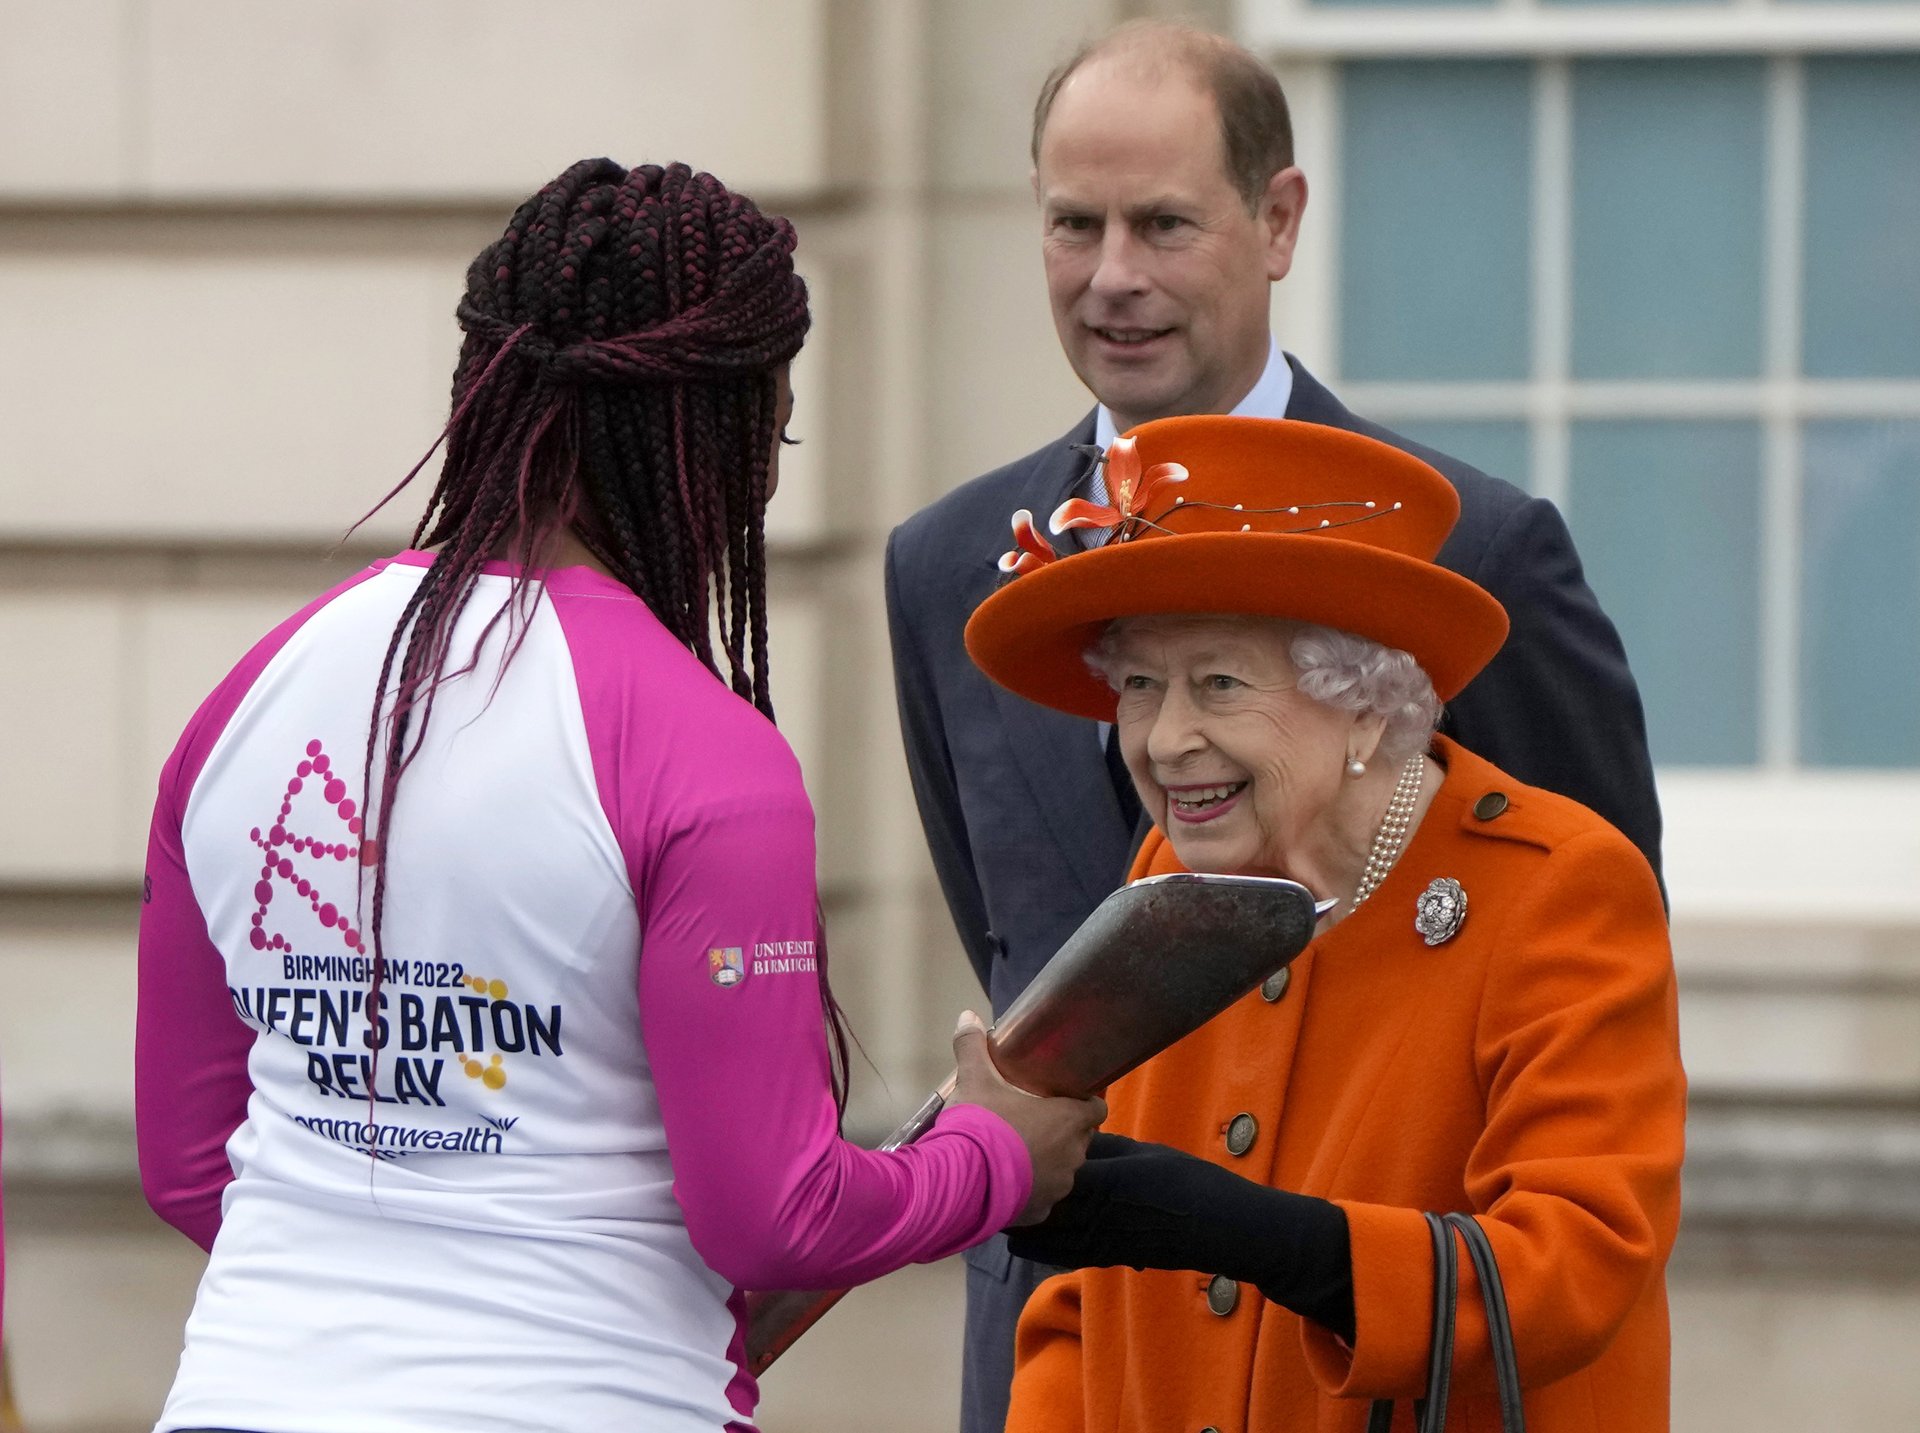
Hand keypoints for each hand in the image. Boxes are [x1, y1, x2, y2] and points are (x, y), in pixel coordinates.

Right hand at [948, 1010, 1106, 1226]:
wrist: (961, 1182)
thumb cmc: (981, 1124)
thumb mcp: (974, 1079)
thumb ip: (973, 1047)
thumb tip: (967, 1016)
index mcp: (1068, 1121)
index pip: (1096, 1109)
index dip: (1086, 1102)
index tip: (1069, 1097)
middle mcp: (1072, 1156)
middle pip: (1078, 1139)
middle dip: (1061, 1131)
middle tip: (1033, 1119)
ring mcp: (1058, 1187)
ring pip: (1060, 1170)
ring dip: (1045, 1160)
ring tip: (1016, 1151)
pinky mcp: (1039, 1212)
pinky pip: (1041, 1197)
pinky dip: (1029, 1189)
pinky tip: (1005, 1180)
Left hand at [1004, 1133, 1353, 1341]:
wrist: (1221, 1228)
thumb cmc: (1189, 1182)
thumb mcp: (1146, 1153)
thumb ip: (1107, 1148)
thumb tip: (1072, 1135)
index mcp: (1107, 1181)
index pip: (1052, 1175)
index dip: (1023, 1168)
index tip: (998, 1156)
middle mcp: (1100, 1215)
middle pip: (1044, 1211)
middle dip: (1016, 1200)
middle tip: (987, 1187)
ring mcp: (1105, 1242)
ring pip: (1051, 1240)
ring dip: (1025, 1229)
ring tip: (999, 1215)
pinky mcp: (1113, 1258)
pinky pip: (1070, 1255)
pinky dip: (1046, 1248)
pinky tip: (1029, 1242)